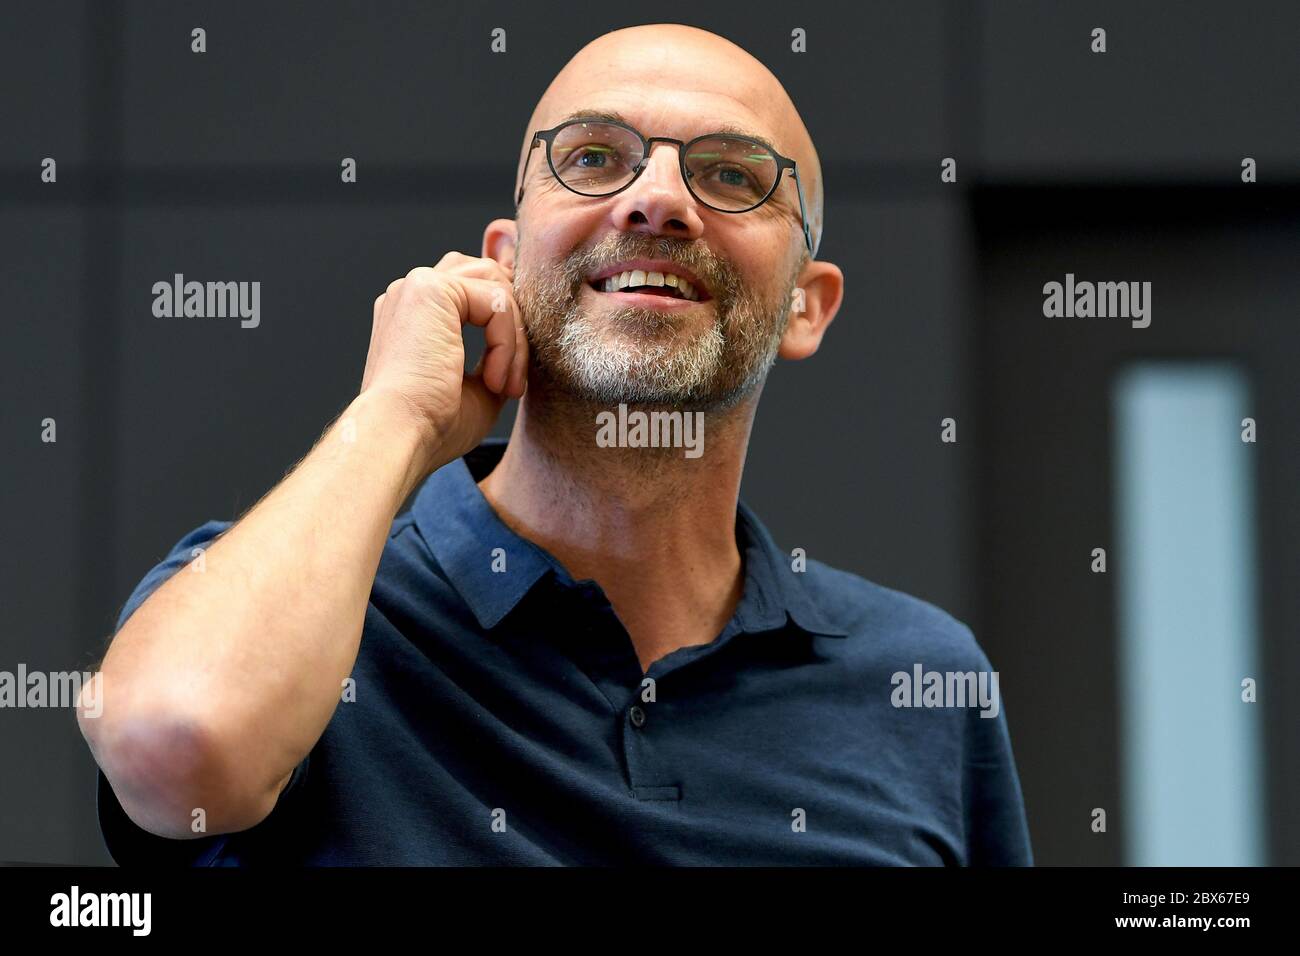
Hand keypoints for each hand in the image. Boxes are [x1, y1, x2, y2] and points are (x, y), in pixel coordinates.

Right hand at [360, 253, 527, 471]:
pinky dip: (507, 344)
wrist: (401, 436)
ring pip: (497, 287)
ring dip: (514, 338)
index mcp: (415, 314)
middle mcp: (412, 293)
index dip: (506, 327)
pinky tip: (494, 381)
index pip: (474, 291)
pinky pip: (497, 302)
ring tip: (505, 385)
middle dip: (514, 324)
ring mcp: (418, 286)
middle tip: (513, 380)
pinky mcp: (431, 289)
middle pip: (488, 276)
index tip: (509, 384)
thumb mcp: (478, 389)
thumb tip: (524, 347)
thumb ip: (497, 358)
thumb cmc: (432, 425)